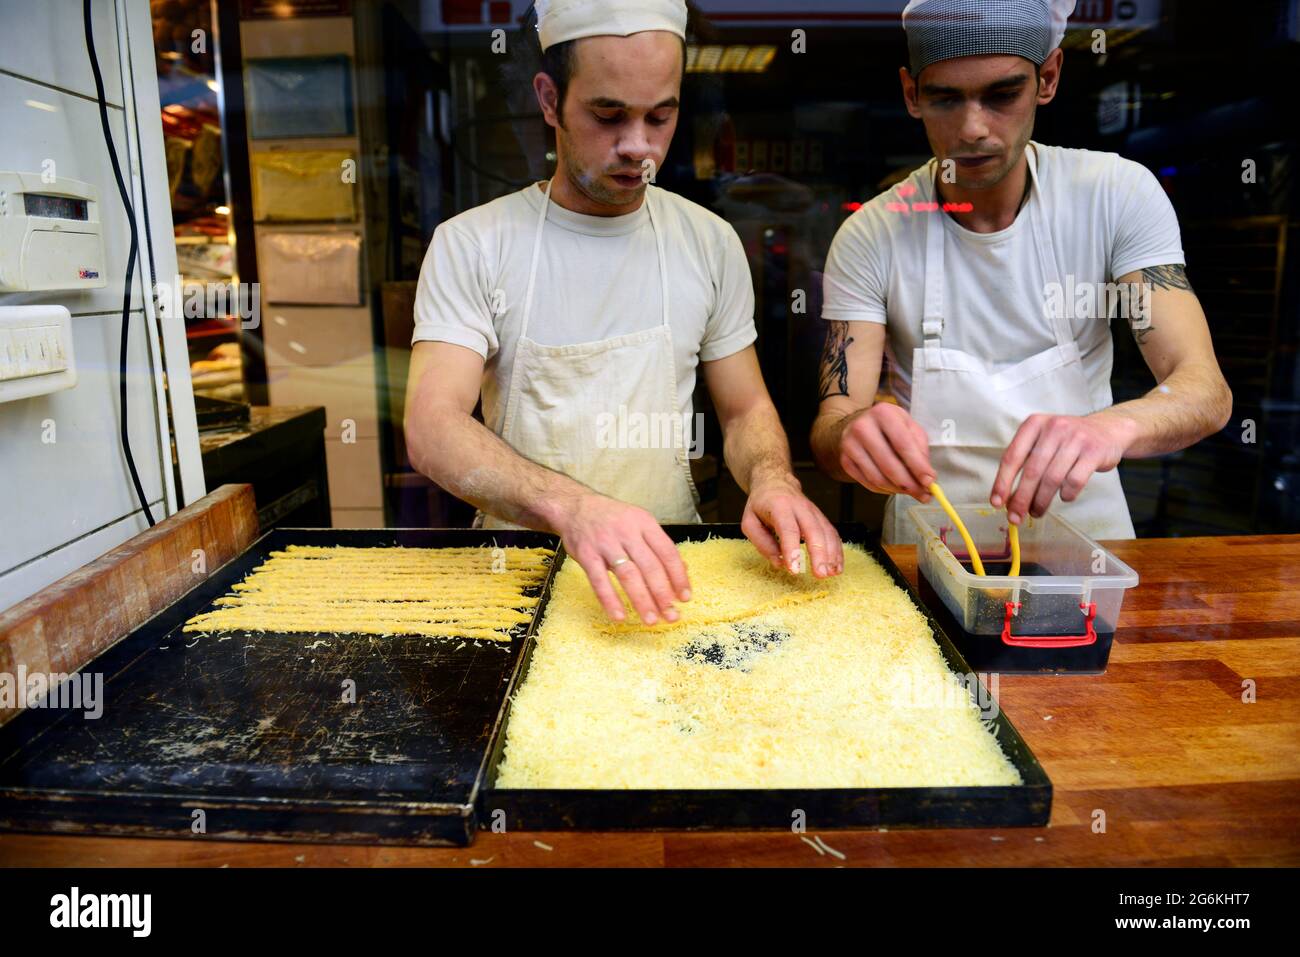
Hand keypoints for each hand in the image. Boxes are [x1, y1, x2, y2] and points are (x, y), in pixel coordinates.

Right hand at [555, 493, 691, 623]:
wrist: (574, 506)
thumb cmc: (612, 518)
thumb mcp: (639, 523)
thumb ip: (658, 546)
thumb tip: (684, 570)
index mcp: (644, 523)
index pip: (667, 552)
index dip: (678, 576)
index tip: (685, 597)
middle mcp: (627, 531)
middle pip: (650, 566)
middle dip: (662, 594)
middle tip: (671, 616)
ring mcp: (606, 543)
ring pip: (628, 575)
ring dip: (642, 600)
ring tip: (650, 620)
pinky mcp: (586, 554)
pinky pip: (599, 581)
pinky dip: (610, 600)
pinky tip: (619, 616)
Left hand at [741, 473, 843, 577]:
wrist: (775, 482)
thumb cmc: (760, 505)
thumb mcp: (749, 522)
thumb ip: (762, 543)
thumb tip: (779, 563)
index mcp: (779, 506)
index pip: (788, 529)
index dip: (792, 549)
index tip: (795, 570)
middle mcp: (799, 507)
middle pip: (813, 530)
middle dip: (819, 553)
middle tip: (820, 574)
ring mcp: (813, 511)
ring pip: (826, 532)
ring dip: (831, 554)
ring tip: (830, 574)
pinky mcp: (821, 517)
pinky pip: (832, 534)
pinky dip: (836, 551)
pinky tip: (837, 567)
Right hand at [837, 402, 933, 500]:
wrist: (860, 423)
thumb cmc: (890, 426)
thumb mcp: (909, 427)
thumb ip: (920, 450)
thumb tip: (927, 478)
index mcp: (883, 413)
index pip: (902, 444)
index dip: (917, 466)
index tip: (929, 482)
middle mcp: (862, 427)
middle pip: (888, 464)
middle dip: (908, 483)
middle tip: (922, 494)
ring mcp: (850, 445)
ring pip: (877, 477)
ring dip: (897, 489)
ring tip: (911, 491)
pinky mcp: (845, 460)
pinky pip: (867, 483)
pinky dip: (884, 490)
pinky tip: (895, 487)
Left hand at [992, 412, 1136, 522]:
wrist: (1107, 430)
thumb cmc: (1067, 441)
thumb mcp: (1043, 441)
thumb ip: (1025, 462)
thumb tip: (1006, 497)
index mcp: (1034, 424)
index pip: (1012, 457)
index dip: (1002, 482)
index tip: (996, 503)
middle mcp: (1054, 428)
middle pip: (1031, 471)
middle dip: (1021, 498)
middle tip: (1015, 517)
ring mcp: (1075, 438)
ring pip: (1052, 479)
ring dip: (1041, 501)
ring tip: (1036, 511)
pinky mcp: (1094, 451)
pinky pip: (1074, 481)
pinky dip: (1067, 494)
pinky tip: (1064, 497)